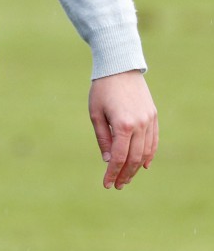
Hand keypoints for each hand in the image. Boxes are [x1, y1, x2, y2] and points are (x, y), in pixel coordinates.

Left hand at [88, 70, 157, 189]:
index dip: (113, 173)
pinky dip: (149, 155)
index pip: (119, 157)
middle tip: (117, 185)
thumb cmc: (102, 89)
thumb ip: (103, 139)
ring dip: (136, 168)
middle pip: (134, 158)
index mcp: (123, 125)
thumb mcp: (96, 113)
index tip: (107, 184)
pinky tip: (142, 165)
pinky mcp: (153, 115)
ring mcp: (148, 120)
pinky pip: (153, 141)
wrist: (119, 66)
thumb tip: (109, 161)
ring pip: (146, 152)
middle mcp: (139, 124)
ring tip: (127, 177)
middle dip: (125, 174)